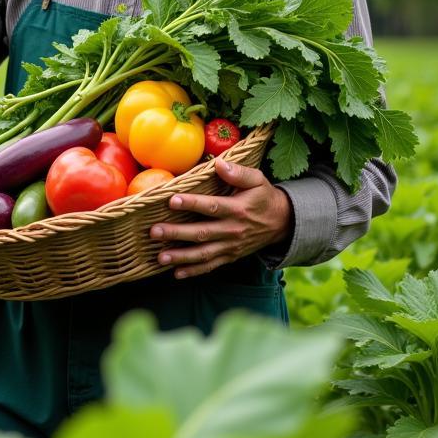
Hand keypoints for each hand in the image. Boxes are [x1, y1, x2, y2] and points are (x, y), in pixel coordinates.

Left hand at [148, 157, 292, 278]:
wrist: (282, 223)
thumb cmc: (263, 196)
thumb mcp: (257, 179)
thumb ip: (238, 172)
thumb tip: (218, 163)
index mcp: (238, 209)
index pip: (212, 207)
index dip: (192, 204)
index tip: (172, 200)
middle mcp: (233, 230)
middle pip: (202, 233)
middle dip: (177, 233)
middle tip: (155, 231)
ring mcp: (231, 246)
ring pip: (204, 254)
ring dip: (181, 257)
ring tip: (160, 258)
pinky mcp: (230, 257)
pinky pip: (211, 266)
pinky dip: (194, 271)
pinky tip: (176, 273)